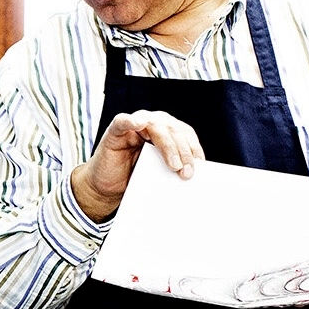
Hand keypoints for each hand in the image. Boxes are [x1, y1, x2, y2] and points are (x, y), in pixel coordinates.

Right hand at [70, 110, 204, 221]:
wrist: (107, 187)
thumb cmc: (134, 177)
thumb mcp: (159, 172)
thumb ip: (173, 167)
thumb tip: (194, 175)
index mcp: (167, 131)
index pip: (185, 134)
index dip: (193, 149)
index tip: (200, 167)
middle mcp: (153, 123)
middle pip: (174, 130)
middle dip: (183, 151)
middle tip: (187, 172)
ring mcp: (135, 125)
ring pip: (156, 126)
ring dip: (168, 145)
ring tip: (174, 165)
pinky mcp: (116, 130)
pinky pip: (124, 121)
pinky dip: (131, 121)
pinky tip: (139, 124)